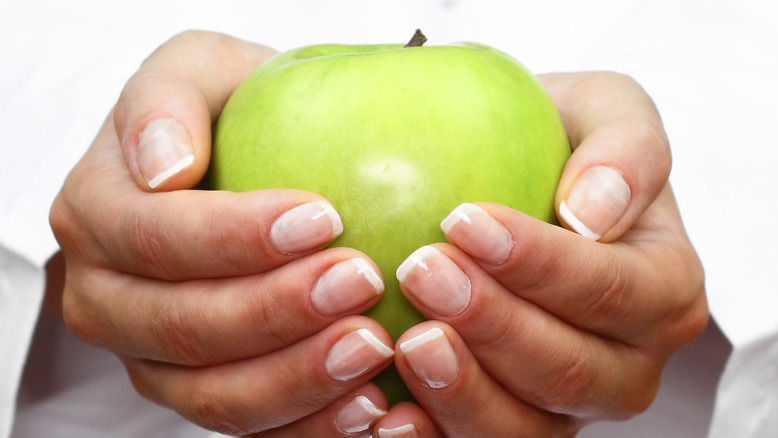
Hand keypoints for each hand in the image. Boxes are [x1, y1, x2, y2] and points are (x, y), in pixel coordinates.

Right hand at [50, 31, 394, 435]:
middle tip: (361, 281)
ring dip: (298, 377)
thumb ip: (166, 99)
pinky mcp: (200, 393)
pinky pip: (249, 427)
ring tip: (374, 346)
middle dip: (276, 311)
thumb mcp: (196, 70)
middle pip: (183, 324)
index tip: (324, 218)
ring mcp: (152, 357)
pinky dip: (307, 423)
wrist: (243, 164)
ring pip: (213, 393)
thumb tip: (164, 167)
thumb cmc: (226, 113)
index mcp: (96, 215)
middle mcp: (110, 296)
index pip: (156, 235)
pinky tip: (368, 403)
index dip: (236, 236)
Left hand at [376, 72, 707, 436]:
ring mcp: (572, 404)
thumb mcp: (607, 110)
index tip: (461, 220)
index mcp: (664, 289)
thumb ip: (627, 149)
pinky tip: (388, 413)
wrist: (522, 179)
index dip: (538, 263)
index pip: (609, 288)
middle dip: (493, 325)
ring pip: (527, 425)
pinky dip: (436, 437)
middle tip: (420, 271)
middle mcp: (627, 361)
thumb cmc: (562, 141)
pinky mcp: (518, 422)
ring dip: (463, 390)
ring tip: (406, 340)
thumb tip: (594, 213)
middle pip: (569, 368)